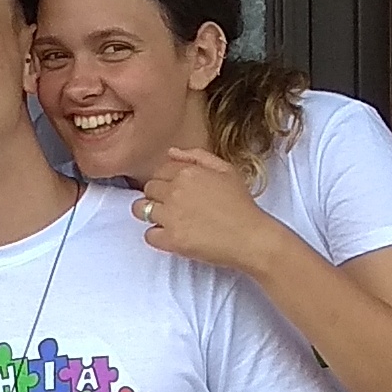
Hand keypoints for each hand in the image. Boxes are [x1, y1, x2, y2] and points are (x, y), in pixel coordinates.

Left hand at [134, 148, 279, 273]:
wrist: (251, 237)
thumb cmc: (242, 205)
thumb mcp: (226, 170)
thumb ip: (197, 156)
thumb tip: (171, 152)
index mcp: (188, 172)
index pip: (159, 171)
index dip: (165, 181)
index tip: (175, 191)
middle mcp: (176, 191)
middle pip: (148, 189)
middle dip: (157, 196)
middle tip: (173, 207)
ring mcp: (171, 215)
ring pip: (141, 209)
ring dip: (150, 214)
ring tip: (167, 220)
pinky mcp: (171, 239)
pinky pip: (148, 234)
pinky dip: (157, 236)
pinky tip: (171, 235)